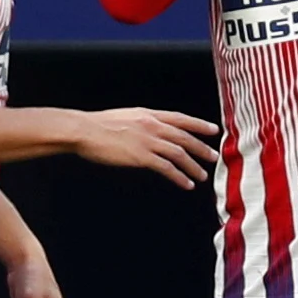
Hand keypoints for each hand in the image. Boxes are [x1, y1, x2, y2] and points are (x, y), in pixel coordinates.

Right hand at [74, 108, 220, 188]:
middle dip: (201, 148)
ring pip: (179, 154)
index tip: (212, 130)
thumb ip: (140, 123)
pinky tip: (186, 184)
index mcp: (148, 114)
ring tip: (202, 176)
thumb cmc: (97, 126)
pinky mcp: (142, 156)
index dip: (199, 125)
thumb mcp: (124, 117)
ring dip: (193, 166)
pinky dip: (180, 177)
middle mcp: (152, 125)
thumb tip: (148, 131)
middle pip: (184, 137)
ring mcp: (148, 141)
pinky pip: (167, 168)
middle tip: (213, 156)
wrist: (84, 130)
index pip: (180, 118)